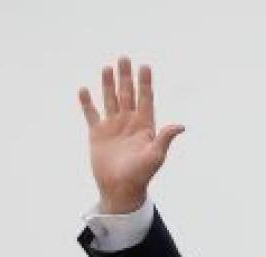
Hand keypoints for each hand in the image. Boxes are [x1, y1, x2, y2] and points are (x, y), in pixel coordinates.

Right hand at [77, 56, 184, 213]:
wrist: (121, 189)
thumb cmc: (141, 175)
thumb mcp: (156, 156)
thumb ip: (165, 138)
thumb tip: (181, 125)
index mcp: (144, 126)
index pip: (145, 99)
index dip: (145, 83)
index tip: (145, 66)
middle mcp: (129, 123)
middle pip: (127, 94)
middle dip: (126, 76)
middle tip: (124, 58)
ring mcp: (113, 127)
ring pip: (110, 99)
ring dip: (108, 84)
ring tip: (107, 67)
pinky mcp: (97, 134)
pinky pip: (91, 114)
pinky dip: (86, 103)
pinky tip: (84, 90)